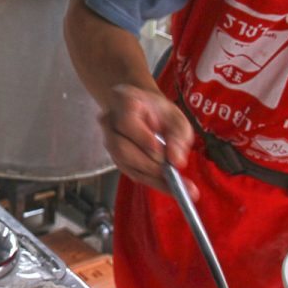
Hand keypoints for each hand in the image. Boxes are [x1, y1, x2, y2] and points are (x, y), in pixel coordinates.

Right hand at [98, 84, 195, 199]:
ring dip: (150, 176)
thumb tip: (176, 161)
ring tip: (176, 184)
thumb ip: (178, 136)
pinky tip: (168, 186)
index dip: (143, 140)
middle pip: (121, 148)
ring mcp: (108, 140)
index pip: (127, 122)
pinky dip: (150, 180)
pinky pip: (129, 172)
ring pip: (124, 163)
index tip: (162, 155)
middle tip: (174, 176)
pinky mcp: (114, 157)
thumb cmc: (159, 111)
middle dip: (149, 165)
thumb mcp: (175, 117)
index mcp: (124, 101)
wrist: (142, 109)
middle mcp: (110, 122)